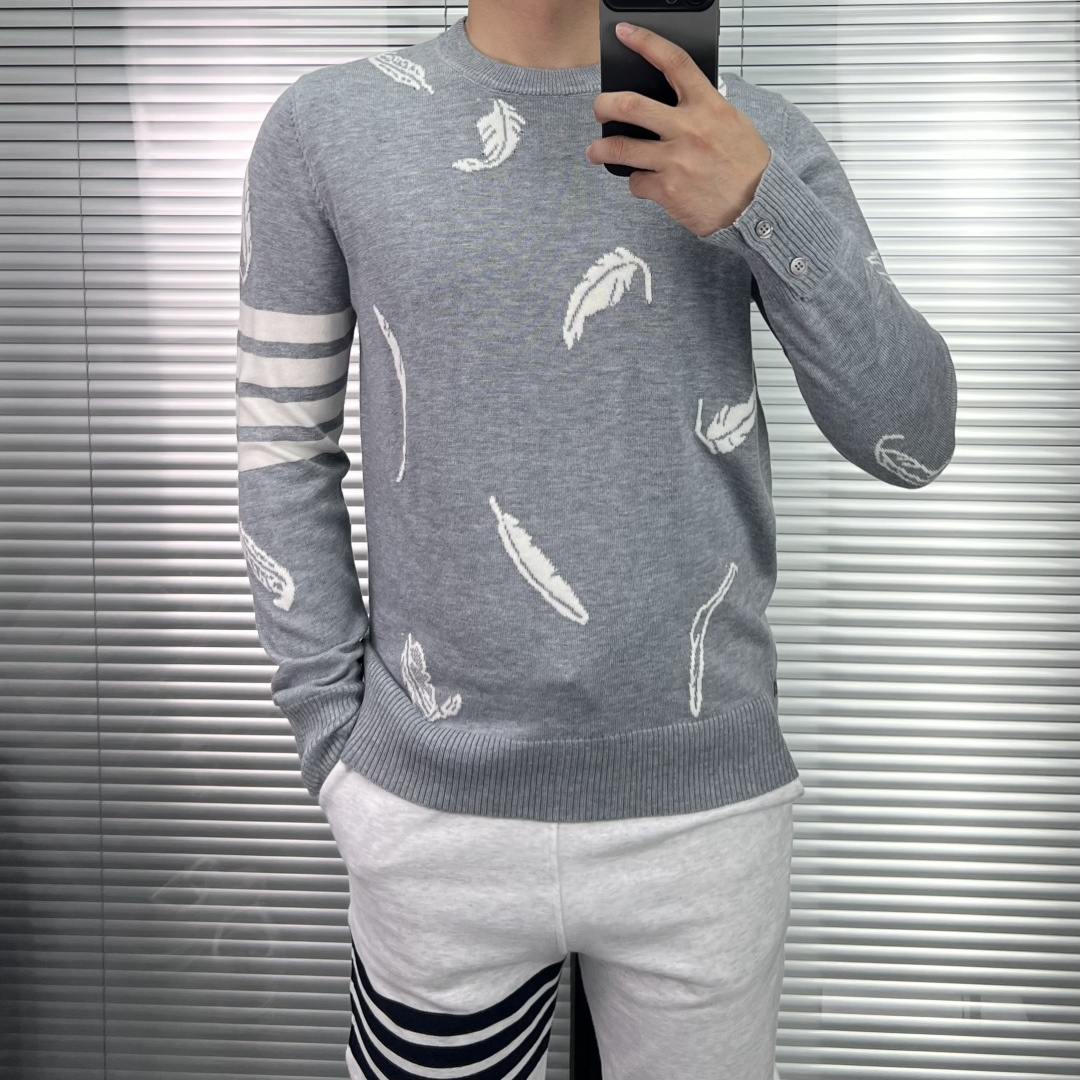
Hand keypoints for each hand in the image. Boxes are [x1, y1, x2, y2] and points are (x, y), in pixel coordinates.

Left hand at [585, 22, 772, 236]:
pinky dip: (637, 183)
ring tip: (596, 151)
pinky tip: (647, 183)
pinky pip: (636, 183)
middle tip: (599, 109)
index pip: (674, 62)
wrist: (758, 207)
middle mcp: (688, 130)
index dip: (645, 43)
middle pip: (630, 105)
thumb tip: (675, 101)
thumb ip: (703, 109)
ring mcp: (675, 161)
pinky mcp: (666, 191)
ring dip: (601, 149)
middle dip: (604, 105)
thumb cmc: (748, 167)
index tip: (626, 34)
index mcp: (708, 106)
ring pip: (621, 148)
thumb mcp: (732, 124)